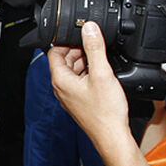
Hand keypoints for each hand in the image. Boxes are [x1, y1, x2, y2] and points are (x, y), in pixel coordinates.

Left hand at [47, 22, 130, 148]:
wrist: (112, 136)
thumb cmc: (105, 112)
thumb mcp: (101, 73)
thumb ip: (95, 48)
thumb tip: (89, 28)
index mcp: (60, 80)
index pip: (53, 52)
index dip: (66, 41)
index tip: (80, 36)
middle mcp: (60, 88)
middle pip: (63, 61)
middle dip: (77, 50)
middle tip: (93, 46)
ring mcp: (68, 96)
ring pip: (72, 71)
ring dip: (83, 62)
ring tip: (100, 60)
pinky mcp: (78, 102)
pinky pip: (78, 82)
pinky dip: (87, 74)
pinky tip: (101, 75)